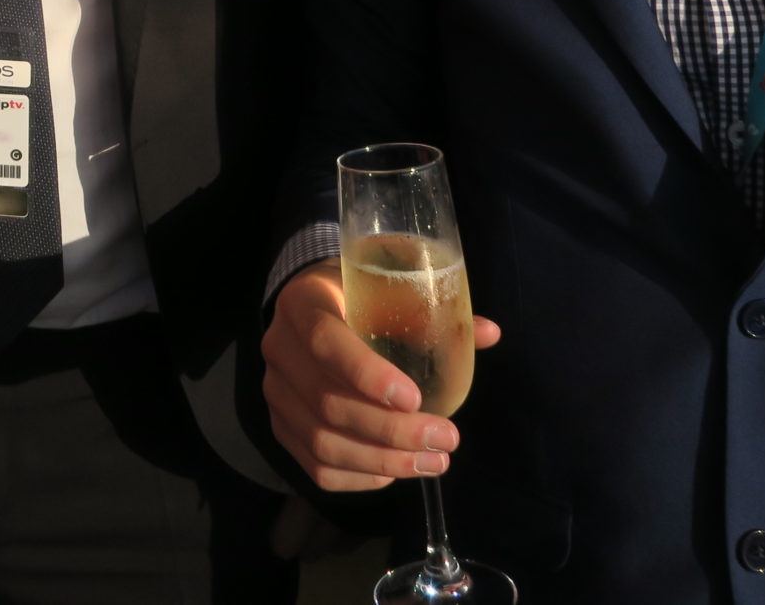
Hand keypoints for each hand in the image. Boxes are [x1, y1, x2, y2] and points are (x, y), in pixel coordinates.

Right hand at [262, 259, 502, 491]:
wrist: (312, 306)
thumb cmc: (357, 294)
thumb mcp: (388, 286)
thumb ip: (431, 310)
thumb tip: (490, 333)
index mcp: (303, 303)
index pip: (326, 342)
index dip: (368, 375)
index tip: (415, 399)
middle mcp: (279, 348)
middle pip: (328, 403)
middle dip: (392, 431)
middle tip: (446, 440)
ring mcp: (275, 392)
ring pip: (322, 442)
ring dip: (382, 460)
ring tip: (432, 462)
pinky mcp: (280, 425)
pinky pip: (315, 466)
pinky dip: (358, 478)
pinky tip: (394, 472)